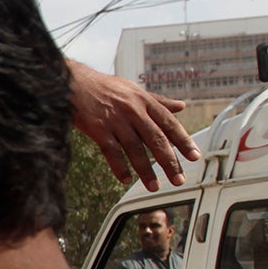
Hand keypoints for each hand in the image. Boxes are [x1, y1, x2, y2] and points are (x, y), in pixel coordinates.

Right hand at [67, 59, 197, 192]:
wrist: (73, 82)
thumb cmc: (104, 87)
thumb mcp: (134, 90)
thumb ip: (158, 101)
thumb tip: (181, 106)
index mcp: (144, 101)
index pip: (169, 123)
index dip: (183, 141)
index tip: (194, 156)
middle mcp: (133, 110)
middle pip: (156, 139)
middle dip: (169, 162)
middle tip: (179, 179)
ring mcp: (116, 120)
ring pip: (135, 149)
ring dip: (146, 171)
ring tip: (154, 186)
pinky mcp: (98, 128)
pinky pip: (112, 152)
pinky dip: (119, 167)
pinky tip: (126, 179)